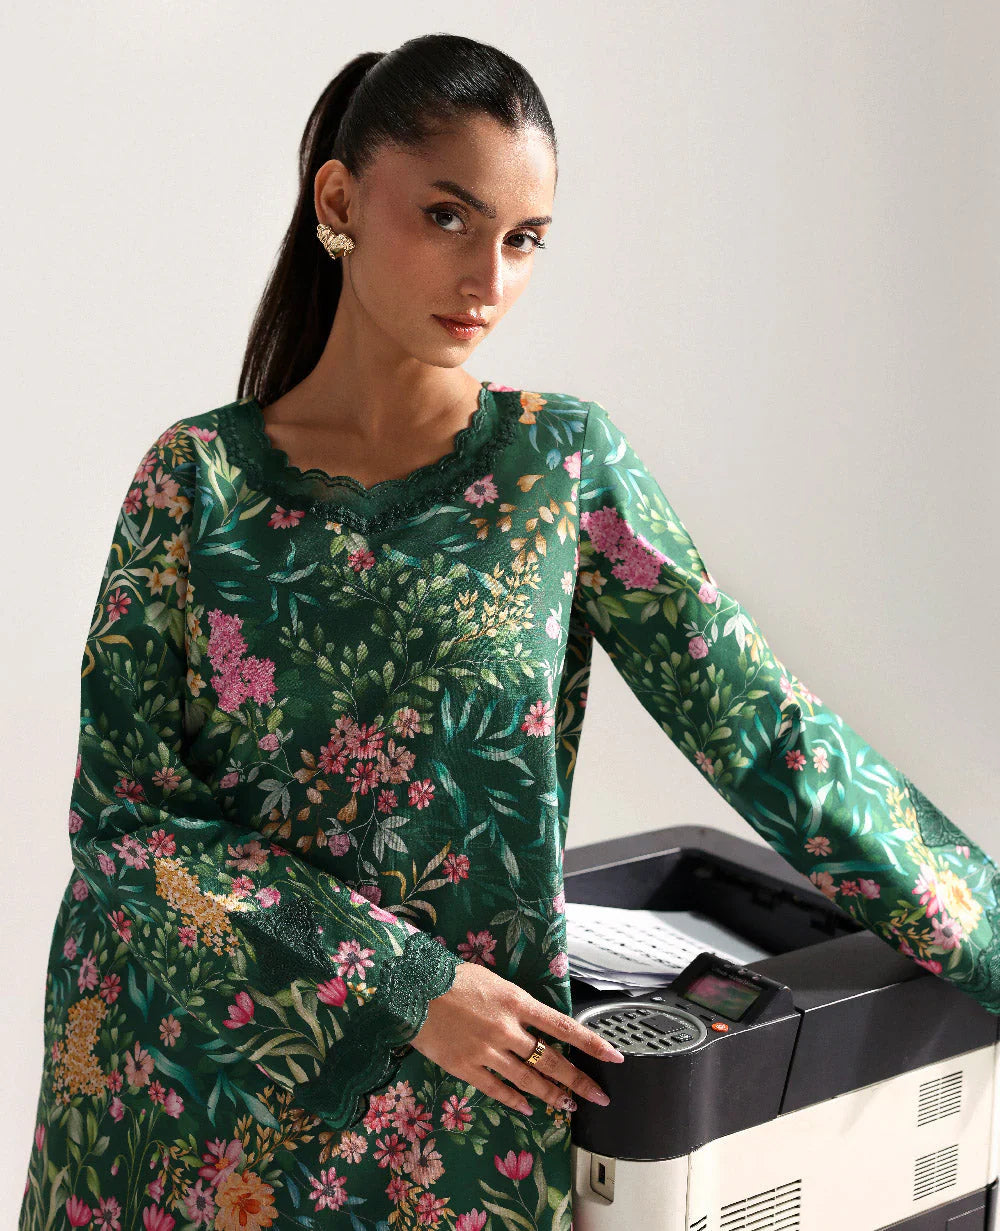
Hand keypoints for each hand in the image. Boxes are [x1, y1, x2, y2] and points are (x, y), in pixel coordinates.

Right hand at [410, 960, 623, 1115]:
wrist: (413, 988)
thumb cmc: (454, 978)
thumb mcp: (495, 982)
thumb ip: (518, 1006)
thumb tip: (540, 1027)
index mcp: (517, 1001)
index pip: (564, 1027)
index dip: (592, 1044)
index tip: (615, 1057)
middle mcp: (506, 1029)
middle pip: (551, 1061)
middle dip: (579, 1082)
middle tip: (598, 1097)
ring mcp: (486, 1051)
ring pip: (528, 1080)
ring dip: (551, 1096)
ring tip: (567, 1107)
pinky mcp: (465, 1067)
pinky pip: (496, 1089)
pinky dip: (514, 1100)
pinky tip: (527, 1108)